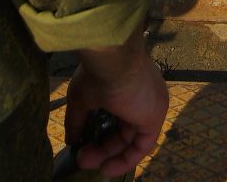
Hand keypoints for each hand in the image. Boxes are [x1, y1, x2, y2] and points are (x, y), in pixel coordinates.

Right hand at [65, 51, 166, 176]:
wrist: (111, 58)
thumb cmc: (97, 71)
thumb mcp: (81, 98)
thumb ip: (77, 120)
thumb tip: (71, 141)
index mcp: (129, 86)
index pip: (118, 117)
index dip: (101, 133)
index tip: (82, 144)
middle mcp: (144, 96)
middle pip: (124, 130)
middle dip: (102, 148)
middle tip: (81, 157)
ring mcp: (151, 106)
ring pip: (132, 139)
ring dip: (109, 155)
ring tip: (85, 162)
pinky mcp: (155, 116)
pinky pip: (143, 145)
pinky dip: (126, 159)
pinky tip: (107, 168)